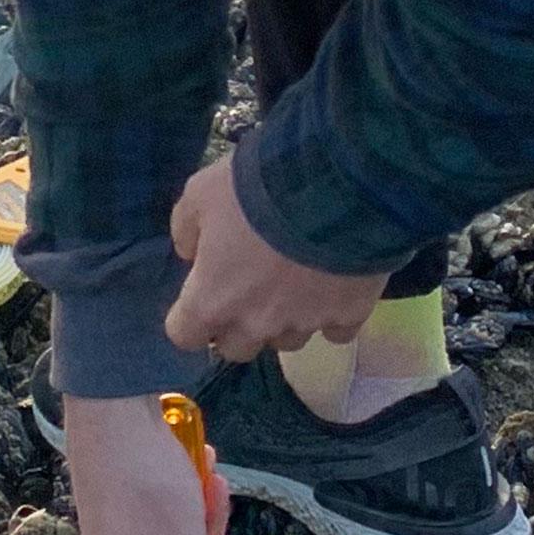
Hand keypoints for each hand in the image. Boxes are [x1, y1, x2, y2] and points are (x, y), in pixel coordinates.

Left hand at [161, 154, 385, 363]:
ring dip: (284, 319)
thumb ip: (186, 228)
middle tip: (247, 288)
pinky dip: (332, 314)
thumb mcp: (200, 192)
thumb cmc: (254, 190)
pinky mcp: (348, 316)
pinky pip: (336, 331)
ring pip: (287, 341)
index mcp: (212, 300)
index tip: (200, 294)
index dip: (189, 319)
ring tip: (295, 282)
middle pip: (236, 348)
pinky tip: (334, 286)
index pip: (185, 335)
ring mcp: (305, 323)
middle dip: (237, 324)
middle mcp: (256, 323)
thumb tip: (191, 253)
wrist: (331, 186)